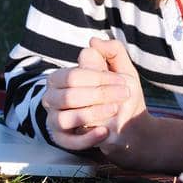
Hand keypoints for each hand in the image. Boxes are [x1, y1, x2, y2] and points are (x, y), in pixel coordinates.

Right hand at [41, 37, 147, 151]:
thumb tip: (93, 41)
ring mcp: (55, 120)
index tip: (122, 82)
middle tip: (123, 95)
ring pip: (65, 118)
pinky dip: (87, 137)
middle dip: (100, 95)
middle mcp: (52, 98)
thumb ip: (112, 52)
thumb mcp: (123, 70)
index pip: (73, 76)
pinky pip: (68, 141)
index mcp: (61, 78)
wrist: (131, 125)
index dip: (99, 78)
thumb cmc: (121, 94)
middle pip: (69, 96)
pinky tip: (105, 131)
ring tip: (114, 110)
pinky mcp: (63, 139)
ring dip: (93, 114)